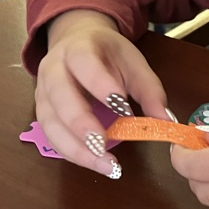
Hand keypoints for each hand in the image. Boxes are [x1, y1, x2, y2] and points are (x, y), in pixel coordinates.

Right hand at [35, 9, 167, 177]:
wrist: (76, 42)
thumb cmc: (108, 55)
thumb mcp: (133, 63)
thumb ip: (150, 90)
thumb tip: (166, 121)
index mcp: (78, 48)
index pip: (84, 63)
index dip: (101, 86)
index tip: (123, 108)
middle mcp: (53, 69)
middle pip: (60, 97)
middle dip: (81, 124)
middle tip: (104, 146)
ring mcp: (43, 93)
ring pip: (51, 123)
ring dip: (77, 148)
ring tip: (106, 166)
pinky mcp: (42, 113)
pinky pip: (52, 137)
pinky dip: (72, 153)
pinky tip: (95, 163)